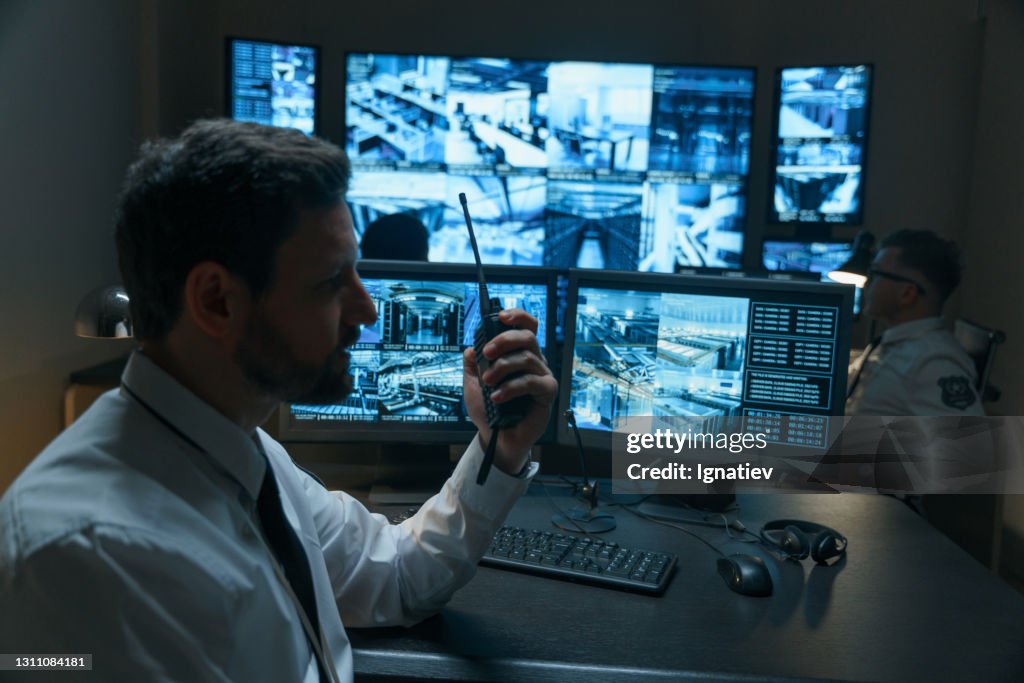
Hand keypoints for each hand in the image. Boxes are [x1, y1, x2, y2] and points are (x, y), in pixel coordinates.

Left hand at [462, 308, 557, 474]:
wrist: (496, 438)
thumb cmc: (488, 411)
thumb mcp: (472, 385)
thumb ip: (472, 366)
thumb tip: (471, 348)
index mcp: (518, 354)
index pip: (526, 327)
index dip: (517, 317)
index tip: (501, 316)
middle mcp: (534, 362)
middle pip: (527, 337)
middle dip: (504, 340)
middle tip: (486, 353)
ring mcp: (542, 376)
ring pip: (526, 358)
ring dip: (502, 367)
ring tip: (488, 382)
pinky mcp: (547, 393)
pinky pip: (531, 382)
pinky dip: (511, 387)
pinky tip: (497, 397)